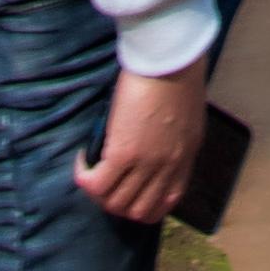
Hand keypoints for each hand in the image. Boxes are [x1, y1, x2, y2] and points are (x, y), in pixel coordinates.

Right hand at [75, 58, 215, 225]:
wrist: (170, 60)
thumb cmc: (179, 77)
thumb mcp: (187, 118)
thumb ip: (175, 139)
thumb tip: (154, 146)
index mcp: (186, 157)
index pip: (168, 201)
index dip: (145, 206)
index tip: (130, 194)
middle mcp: (167, 167)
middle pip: (138, 210)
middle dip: (117, 204)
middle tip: (105, 183)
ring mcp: (147, 163)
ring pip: (115, 203)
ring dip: (98, 193)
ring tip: (91, 172)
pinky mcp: (124, 152)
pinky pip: (96, 183)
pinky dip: (84, 177)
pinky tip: (82, 160)